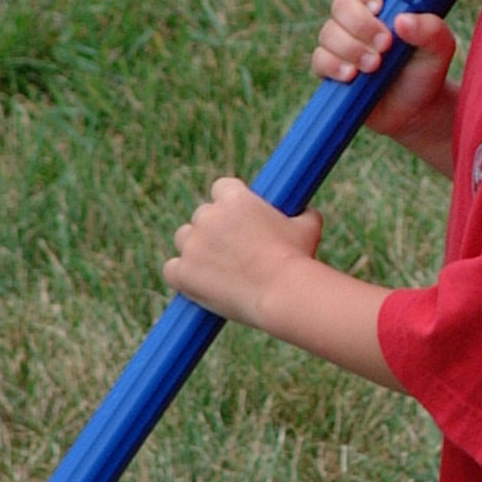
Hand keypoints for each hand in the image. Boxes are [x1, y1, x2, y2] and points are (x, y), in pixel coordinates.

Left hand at [164, 181, 322, 330]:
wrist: (283, 293)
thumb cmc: (297, 259)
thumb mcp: (308, 227)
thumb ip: (303, 214)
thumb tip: (307, 212)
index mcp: (235, 198)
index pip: (221, 187)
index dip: (229, 203)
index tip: (237, 218)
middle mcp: (208, 215)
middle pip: (202, 216)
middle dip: (214, 230)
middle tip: (232, 250)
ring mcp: (193, 244)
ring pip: (185, 239)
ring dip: (196, 250)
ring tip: (216, 268)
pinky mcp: (182, 271)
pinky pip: (172, 269)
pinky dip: (182, 276)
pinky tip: (197, 283)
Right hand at [313, 0, 458, 172]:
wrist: (416, 110)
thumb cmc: (427, 70)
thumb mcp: (440, 49)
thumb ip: (430, 29)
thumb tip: (401, 21)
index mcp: (385, 0)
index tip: (379, 7)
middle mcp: (359, 16)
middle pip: (342, 4)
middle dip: (361, 26)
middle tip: (386, 46)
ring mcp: (342, 41)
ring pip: (329, 32)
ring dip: (351, 49)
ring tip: (374, 67)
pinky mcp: (330, 66)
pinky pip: (319, 59)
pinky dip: (334, 66)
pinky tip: (351, 77)